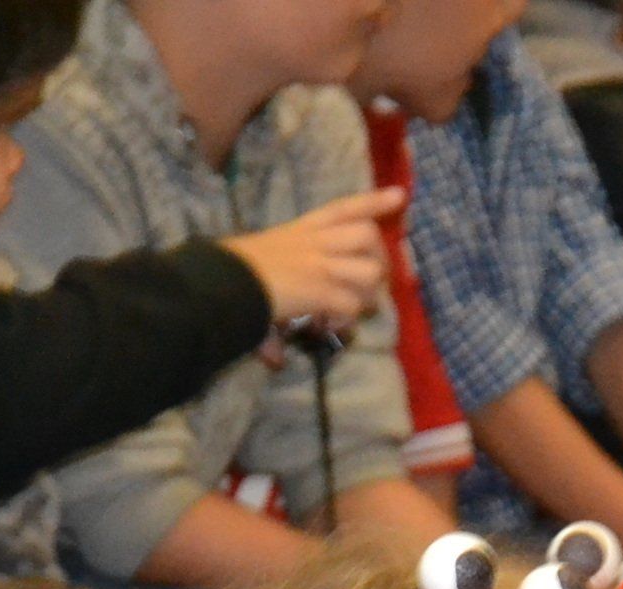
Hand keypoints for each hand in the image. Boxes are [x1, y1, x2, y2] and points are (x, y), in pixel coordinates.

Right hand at [227, 190, 400, 328]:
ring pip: (370, 271)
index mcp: (303, 228)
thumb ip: (281, 293)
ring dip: (367, 292)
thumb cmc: (234, 270)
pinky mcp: (320, 291)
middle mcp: (316, 242)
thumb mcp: (263, 265)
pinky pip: (352, 305)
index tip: (400, 197)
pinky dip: (346, 319)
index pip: (345, 208)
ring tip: (351, 306)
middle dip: (379, 258)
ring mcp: (320, 265)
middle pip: (369, 236)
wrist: (222, 281)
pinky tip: (330, 324)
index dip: (374, 201)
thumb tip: (275, 357)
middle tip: (370, 280)